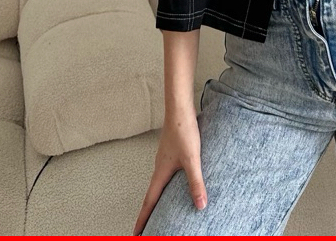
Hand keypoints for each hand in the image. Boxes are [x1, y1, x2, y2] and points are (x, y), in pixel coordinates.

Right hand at [132, 107, 207, 235]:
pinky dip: (166, 186)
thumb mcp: (192, 159)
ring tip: (159, 211)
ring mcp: (165, 159)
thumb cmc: (184, 131)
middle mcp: (159, 167)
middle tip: (144, 229)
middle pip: (151, 196)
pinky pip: (166, 174)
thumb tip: (200, 206)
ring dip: (157, 199)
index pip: (149, 202)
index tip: (135, 235)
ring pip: (159, 184)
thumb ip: (196, 182)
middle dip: (147, 213)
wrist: (179, 107)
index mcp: (160, 173)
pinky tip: (175, 184)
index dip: (142, 220)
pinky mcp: (172, 151)